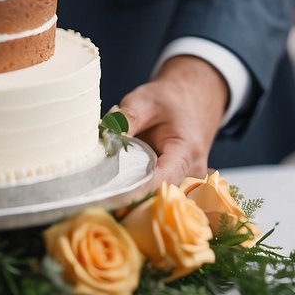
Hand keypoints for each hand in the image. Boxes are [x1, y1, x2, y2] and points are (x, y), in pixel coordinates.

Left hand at [116, 55, 228, 185]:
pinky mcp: (182, 182)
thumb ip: (124, 121)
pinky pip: (160, 192)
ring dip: (135, 194)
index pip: (162, 180)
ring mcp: (189, 180)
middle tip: (101, 197)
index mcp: (186, 151)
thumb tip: (103, 142)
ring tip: (108, 192)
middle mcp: (192, 171)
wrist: (193, 96)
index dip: (136, 191)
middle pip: (160, 193)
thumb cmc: (170, 99)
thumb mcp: (144, 101)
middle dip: (131, 196)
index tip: (111, 196)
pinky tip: (123, 186)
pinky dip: (141, 190)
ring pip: (160, 195)